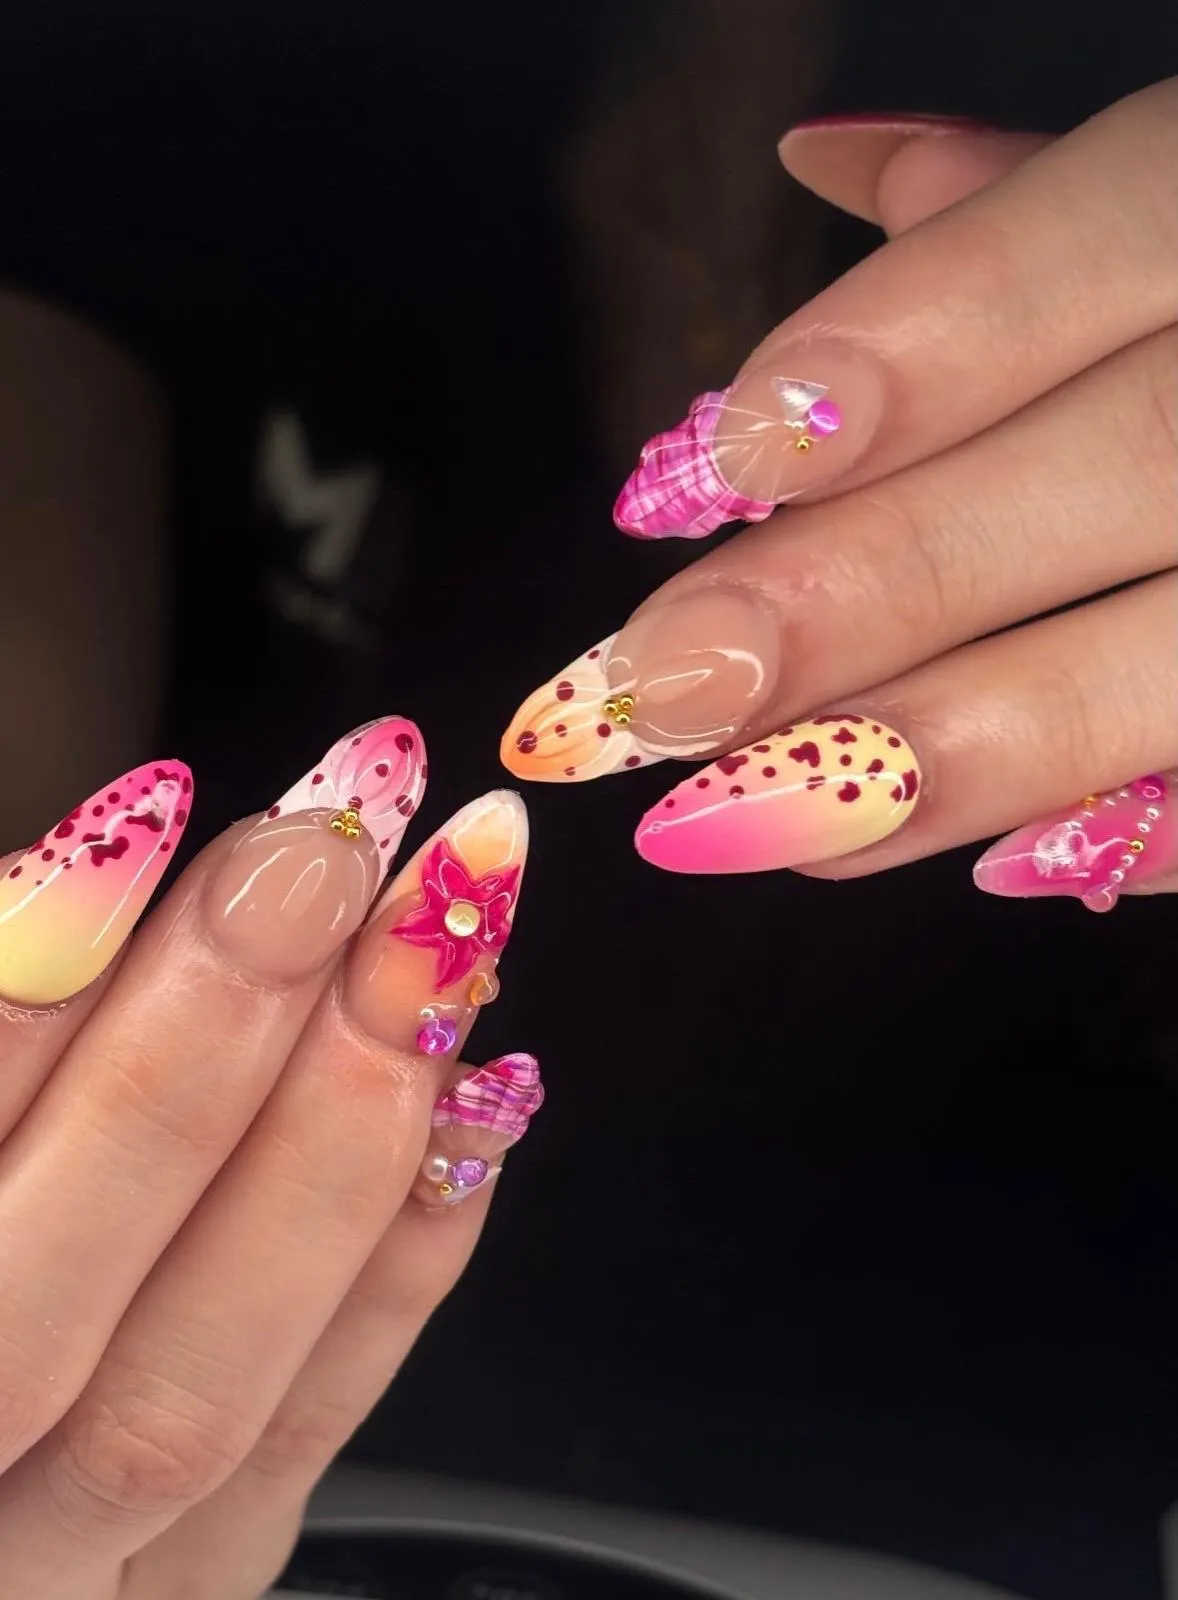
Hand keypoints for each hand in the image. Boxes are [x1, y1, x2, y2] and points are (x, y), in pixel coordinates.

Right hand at [0, 723, 539, 1597]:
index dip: (18, 1005)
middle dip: (189, 1059)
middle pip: (34, 1322)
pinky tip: (473, 1098)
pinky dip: (399, 1263)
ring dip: (333, 1140)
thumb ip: (26, 1017)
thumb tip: (117, 866)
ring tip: (430, 942)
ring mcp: (66, 1566)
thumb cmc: (15, 1191)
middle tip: (315, 860)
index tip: (144, 824)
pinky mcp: (200, 1574)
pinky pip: (308, 1437)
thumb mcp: (0, 1103)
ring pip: (189, 1397)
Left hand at [501, 80, 1177, 911]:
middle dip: (872, 589)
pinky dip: (1147, 835)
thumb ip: (1030, 203)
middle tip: (660, 691)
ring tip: (748, 817)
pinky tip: (989, 865)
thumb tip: (826, 161)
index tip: (721, 462)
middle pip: (1126, 467)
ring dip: (964, 748)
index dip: (915, 347)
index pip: (1103, 234)